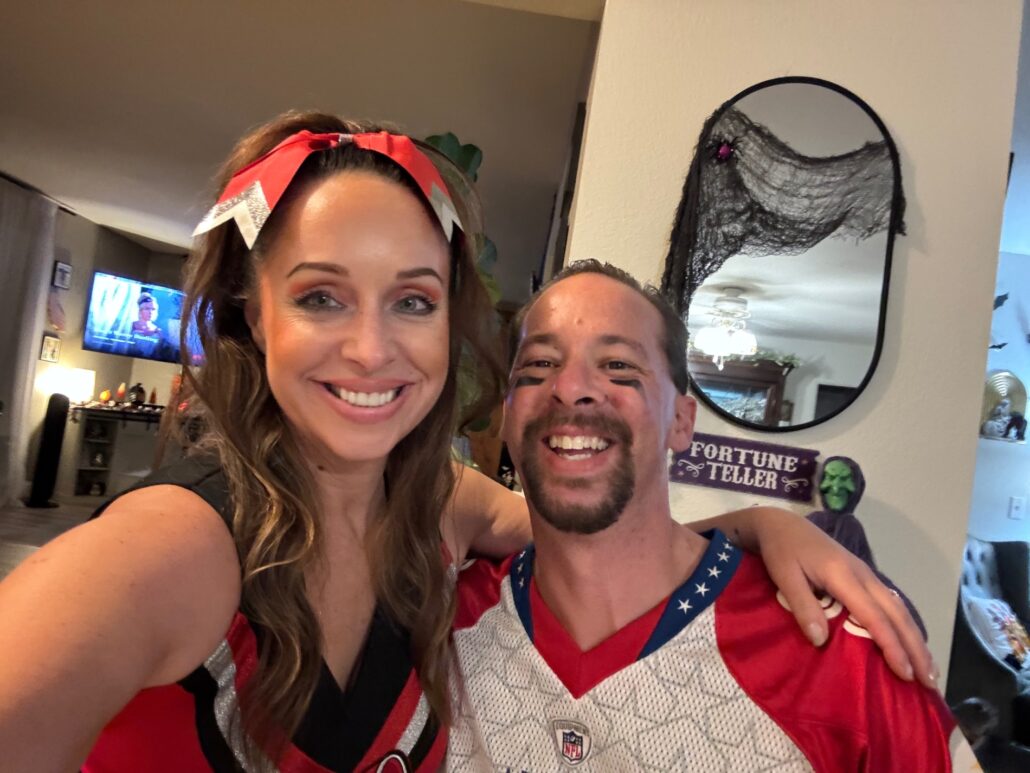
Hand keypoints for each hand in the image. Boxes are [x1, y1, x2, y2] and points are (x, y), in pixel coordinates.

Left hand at [746, 508, 936, 687]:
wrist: (782, 524)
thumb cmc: (782, 550)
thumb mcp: (784, 576)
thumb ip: (803, 606)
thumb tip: (821, 641)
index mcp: (844, 575)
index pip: (874, 616)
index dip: (891, 646)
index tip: (905, 674)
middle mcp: (863, 575)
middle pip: (897, 614)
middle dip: (916, 648)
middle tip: (930, 682)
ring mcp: (866, 574)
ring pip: (899, 609)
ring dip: (915, 638)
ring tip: (928, 669)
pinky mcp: (863, 576)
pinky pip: (890, 604)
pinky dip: (904, 625)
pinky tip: (909, 642)